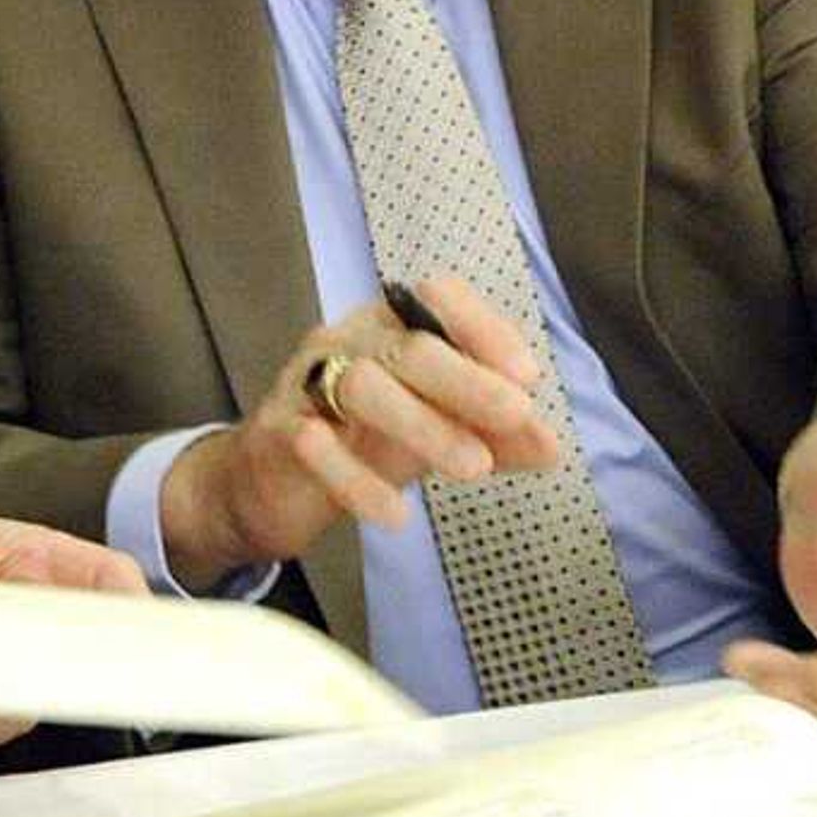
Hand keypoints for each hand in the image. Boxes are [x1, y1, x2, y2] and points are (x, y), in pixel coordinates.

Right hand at [153, 275, 556, 583]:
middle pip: (409, 345)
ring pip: (364, 385)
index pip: (437, 300)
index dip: (483, 329)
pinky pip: (316, 446)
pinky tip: (395, 515)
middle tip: (518, 414)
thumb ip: (491, 435)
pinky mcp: (277, 433)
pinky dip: (357, 481)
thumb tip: (552, 445)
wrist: (265, 486)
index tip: (527, 374)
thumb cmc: (359, 442)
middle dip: (468, 380)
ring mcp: (306, 383)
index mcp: (389, 325)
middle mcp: (346, 340)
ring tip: (475, 469)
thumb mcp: (433, 431)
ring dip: (425, 425)